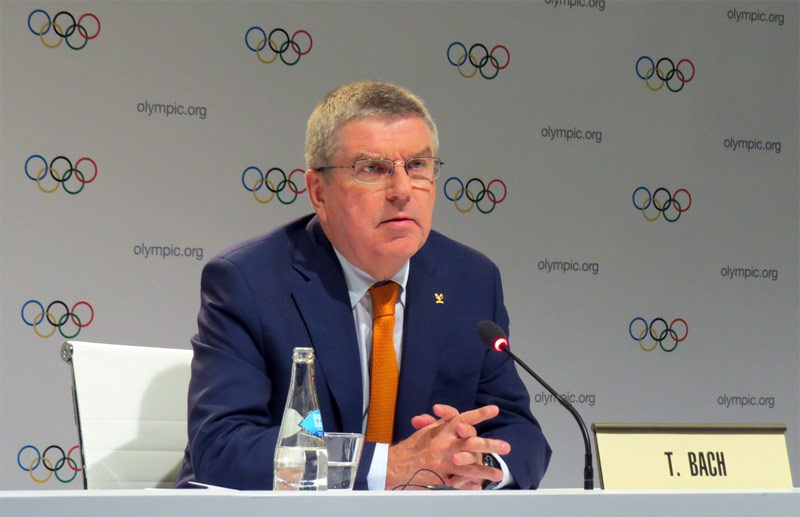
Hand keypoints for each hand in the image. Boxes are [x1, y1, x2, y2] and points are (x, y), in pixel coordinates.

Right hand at [386, 404, 508, 489]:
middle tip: (507, 447)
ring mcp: (444, 462)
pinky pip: (459, 481)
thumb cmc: (411, 448)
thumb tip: (456, 419)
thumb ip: (443, 425)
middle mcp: (444, 445)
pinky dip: (470, 484)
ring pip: (470, 465)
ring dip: (485, 469)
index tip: (494, 409)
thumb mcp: (427, 432)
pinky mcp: (441, 476)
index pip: (463, 419)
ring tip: (498, 474)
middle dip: (491, 444)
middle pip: (472, 442)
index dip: (480, 414)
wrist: (395, 465)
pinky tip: (479, 486)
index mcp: (441, 431)